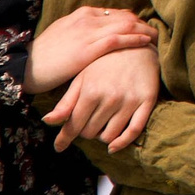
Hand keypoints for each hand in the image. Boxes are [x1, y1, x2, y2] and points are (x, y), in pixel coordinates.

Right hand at [24, 6, 156, 94]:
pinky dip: (135, 39)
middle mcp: (88, 18)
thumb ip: (84, 33)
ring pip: (126, 25)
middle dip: (142, 24)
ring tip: (157, 38)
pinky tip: (146, 43)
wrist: (26, 65)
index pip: (117, 13)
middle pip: (125, 16)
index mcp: (83, 14)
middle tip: (156, 33)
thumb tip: (100, 37)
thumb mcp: (66, 36)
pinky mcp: (89, 48)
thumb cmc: (46, 56)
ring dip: (144, 31)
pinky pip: (119, 39)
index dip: (133, 21)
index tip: (143, 29)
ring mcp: (89, 31)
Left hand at [42, 46, 160, 150]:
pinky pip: (133, 131)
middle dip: (85, 131)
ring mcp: (129, 101)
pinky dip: (121, 143)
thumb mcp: (82, 78)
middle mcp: (110, 97)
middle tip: (87, 123)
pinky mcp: (146, 102)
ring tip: (101, 126)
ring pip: (109, 135)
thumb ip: (66, 102)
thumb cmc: (105, 63)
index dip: (64, 138)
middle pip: (90, 132)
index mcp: (90, 91)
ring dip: (102, 136)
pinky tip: (113, 146)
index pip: (74, 125)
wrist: (138, 47)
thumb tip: (47, 121)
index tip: (58, 147)